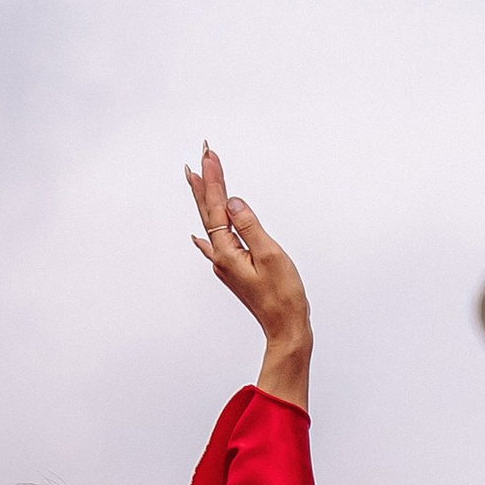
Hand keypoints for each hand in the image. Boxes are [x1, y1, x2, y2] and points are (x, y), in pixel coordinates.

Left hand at [185, 146, 310, 405]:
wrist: (286, 328)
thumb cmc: (283, 296)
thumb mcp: (269, 255)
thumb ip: (249, 226)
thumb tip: (232, 202)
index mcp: (227, 252)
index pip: (217, 207)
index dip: (214, 179)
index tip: (209, 155)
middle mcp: (221, 257)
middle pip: (209, 212)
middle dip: (207, 182)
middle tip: (202, 155)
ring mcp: (227, 264)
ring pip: (213, 224)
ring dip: (208, 199)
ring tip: (198, 177)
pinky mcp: (236, 270)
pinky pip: (218, 241)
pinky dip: (211, 229)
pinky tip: (200, 233)